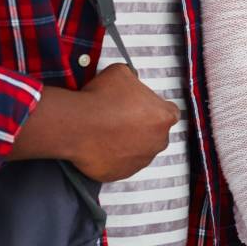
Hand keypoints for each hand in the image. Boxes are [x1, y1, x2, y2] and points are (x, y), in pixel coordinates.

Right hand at [69, 63, 179, 181]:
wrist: (76, 125)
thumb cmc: (101, 98)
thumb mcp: (121, 73)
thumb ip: (133, 79)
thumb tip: (130, 80)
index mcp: (164, 117)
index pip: (169, 113)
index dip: (154, 108)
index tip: (141, 107)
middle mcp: (158, 142)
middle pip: (155, 134)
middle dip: (142, 128)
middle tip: (121, 119)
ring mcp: (140, 161)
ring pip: (139, 151)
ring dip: (128, 144)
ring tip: (107, 132)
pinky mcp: (121, 174)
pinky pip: (120, 165)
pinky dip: (113, 158)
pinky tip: (100, 146)